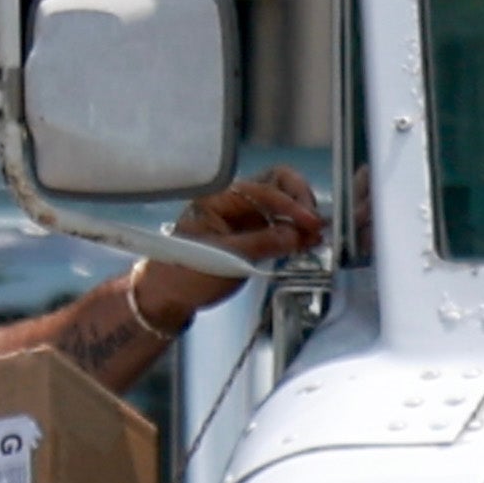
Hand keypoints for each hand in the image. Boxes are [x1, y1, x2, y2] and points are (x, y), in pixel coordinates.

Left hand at [147, 165, 329, 310]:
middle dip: (299, 201)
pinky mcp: (252, 236)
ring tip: (314, 238)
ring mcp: (244, 218)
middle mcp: (233, 203)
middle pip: (276, 186)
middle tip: (314, 224)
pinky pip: (279, 226)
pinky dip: (295, 233)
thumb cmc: (185, 274)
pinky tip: (307, 242)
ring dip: (300, 218)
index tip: (310, 222)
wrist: (169, 296)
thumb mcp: (224, 259)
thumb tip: (297, 234)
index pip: (263, 190)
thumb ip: (262, 243)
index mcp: (219, 199)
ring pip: (281, 206)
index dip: (290, 205)